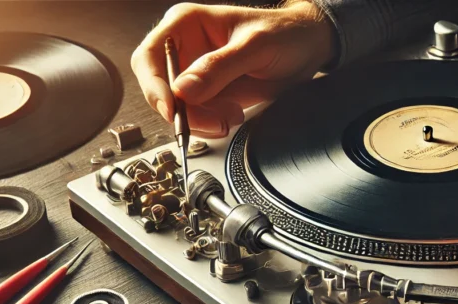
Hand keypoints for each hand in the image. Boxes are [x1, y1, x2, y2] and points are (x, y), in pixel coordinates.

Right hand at [131, 1, 335, 136]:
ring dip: (200, 121)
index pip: (149, 57)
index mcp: (185, 24)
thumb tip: (183, 90)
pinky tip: (232, 114)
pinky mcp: (208, 95)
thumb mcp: (255, 46)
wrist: (308, 48)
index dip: (154, 85)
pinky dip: (210, 124)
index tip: (172, 109)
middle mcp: (184, 49)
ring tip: (231, 115)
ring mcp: (194, 75)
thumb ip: (219, 67)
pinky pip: (196, 118)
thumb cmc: (284, 33)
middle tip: (213, 120)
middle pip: (159, 89)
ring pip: (177, 109)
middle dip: (183, 111)